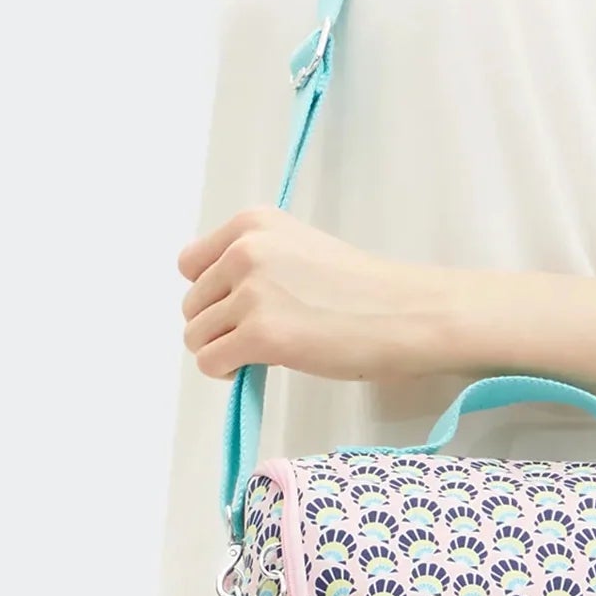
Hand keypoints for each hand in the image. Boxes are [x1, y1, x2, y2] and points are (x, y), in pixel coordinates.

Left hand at [178, 207, 446, 382]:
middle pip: (191, 303)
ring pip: (195, 335)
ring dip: (222, 350)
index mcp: (253, 224)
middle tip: (260, 334)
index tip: (243, 305)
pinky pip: (209, 362)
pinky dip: (226, 371)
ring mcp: (251, 293)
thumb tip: (216, 303)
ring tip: (260, 352)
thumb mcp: (300, 249)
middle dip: (218, 324)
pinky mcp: (259, 335)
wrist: (405, 314)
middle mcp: (244, 250)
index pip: (190, 264)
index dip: (212, 291)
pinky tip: (257, 367)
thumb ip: (256, 262)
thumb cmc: (362, 288)